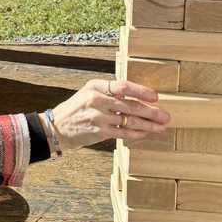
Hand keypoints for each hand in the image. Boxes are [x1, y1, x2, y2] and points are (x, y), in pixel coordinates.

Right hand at [50, 78, 169, 150]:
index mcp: (96, 86)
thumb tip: (135, 97)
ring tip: (161, 127)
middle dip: (151, 111)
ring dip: (148, 125)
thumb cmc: (76, 109)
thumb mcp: (88, 92)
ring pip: (129, 121)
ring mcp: (98, 117)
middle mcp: (97, 100)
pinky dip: (137, 134)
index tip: (155, 97)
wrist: (56, 127)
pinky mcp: (99, 132)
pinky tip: (146, 134)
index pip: (123, 86)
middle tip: (165, 116)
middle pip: (130, 105)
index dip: (141, 91)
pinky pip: (123, 133)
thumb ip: (108, 92)